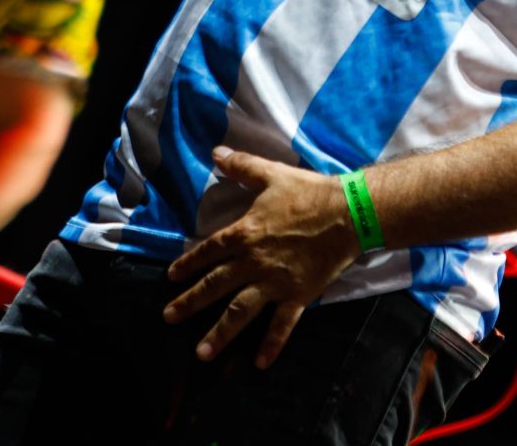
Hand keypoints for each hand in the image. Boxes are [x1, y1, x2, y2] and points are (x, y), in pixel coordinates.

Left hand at [162, 147, 363, 368]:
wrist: (348, 214)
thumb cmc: (309, 193)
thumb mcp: (271, 174)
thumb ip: (242, 166)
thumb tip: (216, 153)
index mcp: (245, 233)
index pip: (209, 251)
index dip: (188, 264)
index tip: (171, 277)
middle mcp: (254, 262)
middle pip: (216, 284)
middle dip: (190, 302)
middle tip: (169, 317)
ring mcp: (275, 282)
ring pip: (240, 311)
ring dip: (220, 333)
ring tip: (201, 353)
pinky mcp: (298, 296)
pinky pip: (281, 325)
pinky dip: (271, 344)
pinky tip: (260, 364)